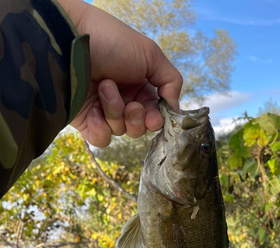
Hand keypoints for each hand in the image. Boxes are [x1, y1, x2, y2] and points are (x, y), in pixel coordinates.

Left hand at [57, 0, 182, 146]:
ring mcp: (103, 111)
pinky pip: (102, 139)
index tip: (154, 115)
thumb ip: (171, 80)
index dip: (156, 118)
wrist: (70, 41)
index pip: (155, 113)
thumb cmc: (111, 42)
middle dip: (137, 118)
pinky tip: (94, 111)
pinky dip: (101, 128)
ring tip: (104, 87)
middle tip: (131, 104)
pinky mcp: (85, 121)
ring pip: (121, 131)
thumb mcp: (150, 54)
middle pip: (140, 127)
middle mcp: (123, 99)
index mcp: (139, 85)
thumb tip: (175, 108)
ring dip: (116, 112)